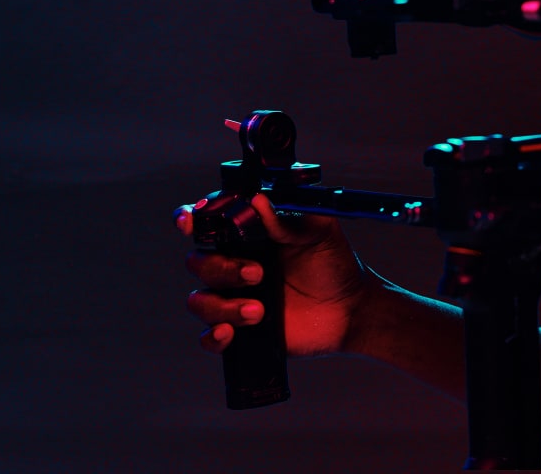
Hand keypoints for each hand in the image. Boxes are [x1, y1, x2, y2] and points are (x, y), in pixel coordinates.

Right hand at [177, 193, 373, 357]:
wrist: (351, 309)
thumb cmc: (334, 264)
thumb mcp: (319, 231)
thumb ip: (289, 216)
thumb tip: (258, 202)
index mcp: (245, 235)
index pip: (205, 222)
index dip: (189, 219)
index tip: (190, 222)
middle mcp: (233, 264)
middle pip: (197, 262)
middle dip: (221, 268)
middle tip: (257, 273)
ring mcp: (234, 299)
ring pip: (199, 301)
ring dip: (222, 306)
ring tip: (258, 311)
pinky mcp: (241, 331)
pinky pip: (209, 338)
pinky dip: (212, 337)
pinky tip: (229, 334)